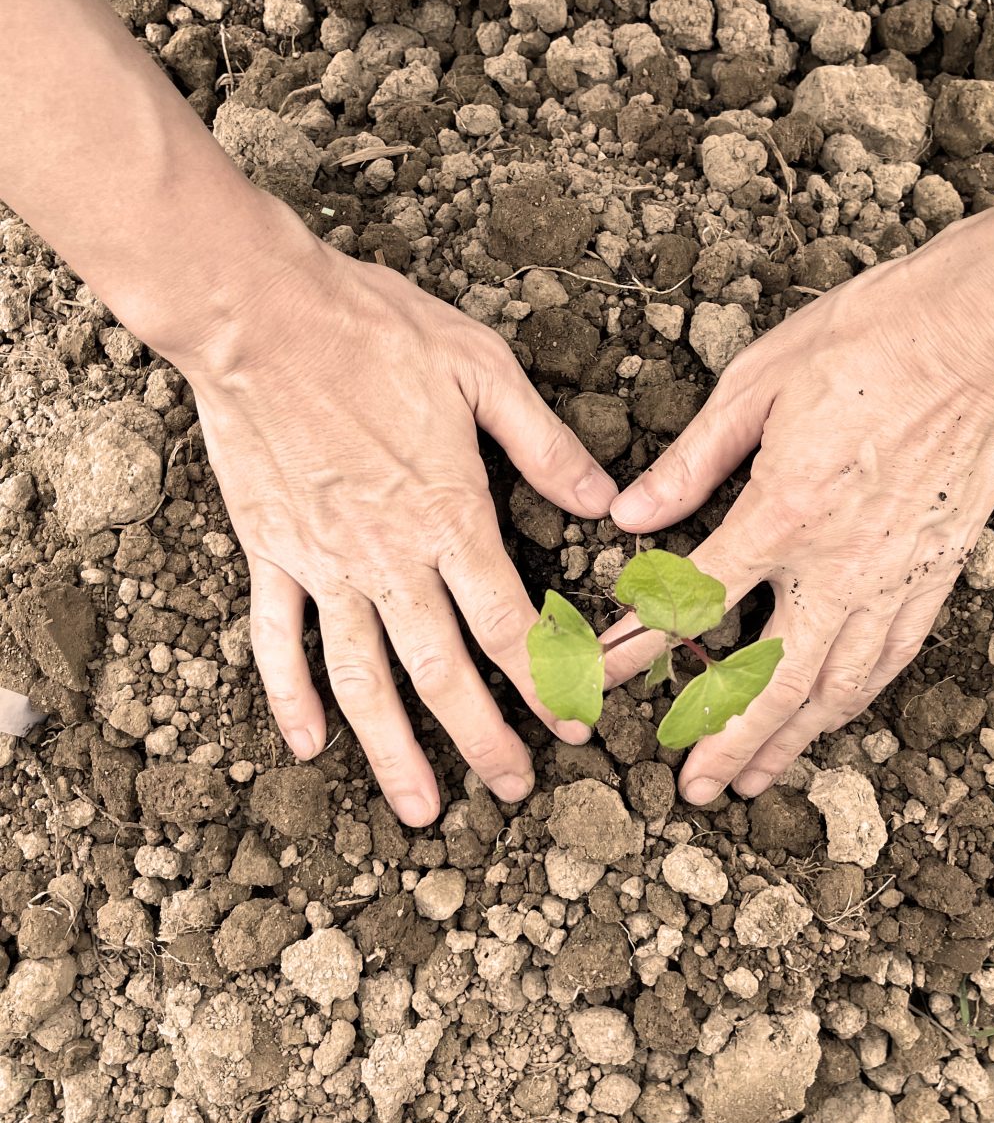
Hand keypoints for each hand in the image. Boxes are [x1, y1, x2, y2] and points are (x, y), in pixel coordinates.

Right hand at [182, 237, 615, 824]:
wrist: (259, 314)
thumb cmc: (376, 332)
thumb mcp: (483, 372)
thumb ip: (545, 447)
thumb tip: (605, 502)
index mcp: (450, 517)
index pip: (510, 625)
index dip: (547, 683)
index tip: (573, 727)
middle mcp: (389, 559)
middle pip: (443, 673)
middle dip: (483, 739)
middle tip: (512, 789)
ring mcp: (323, 564)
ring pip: (362, 679)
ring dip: (393, 749)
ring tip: (419, 808)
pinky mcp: (270, 553)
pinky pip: (277, 638)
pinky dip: (289, 694)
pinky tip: (306, 743)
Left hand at [602, 225, 993, 803]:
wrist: (984, 329)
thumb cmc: (866, 340)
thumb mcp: (756, 385)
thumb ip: (691, 461)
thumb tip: (630, 513)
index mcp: (783, 513)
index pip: (693, 603)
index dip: (638, 648)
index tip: (601, 680)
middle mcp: (840, 564)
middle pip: (772, 679)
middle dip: (725, 739)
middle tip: (692, 788)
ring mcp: (896, 576)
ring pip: (837, 687)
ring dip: (789, 740)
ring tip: (753, 780)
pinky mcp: (938, 571)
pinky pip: (891, 657)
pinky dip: (855, 700)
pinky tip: (833, 718)